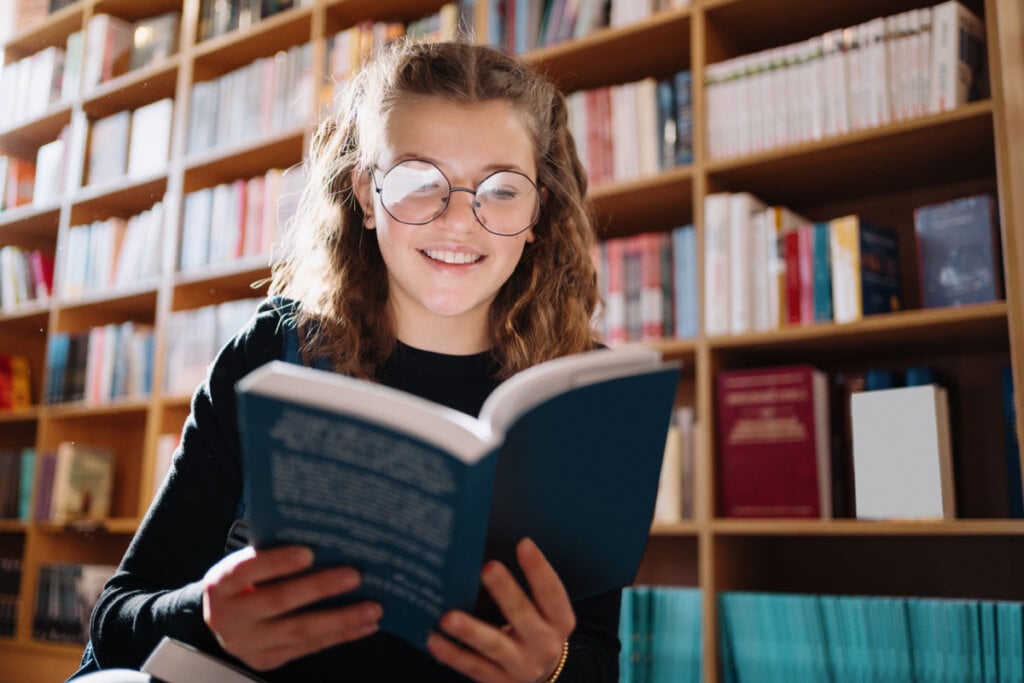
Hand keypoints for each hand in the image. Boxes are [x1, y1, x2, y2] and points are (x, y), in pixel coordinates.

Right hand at [201, 545, 381, 670]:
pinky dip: (341, 635)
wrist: (222, 617)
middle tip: (355, 575)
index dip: (277, 562)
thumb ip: (273, 551)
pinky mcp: (267, 660)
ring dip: (341, 619)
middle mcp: (228, 617)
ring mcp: (247, 643)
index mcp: (220, 584)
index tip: (310, 552)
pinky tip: (365, 624)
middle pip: (277, 601)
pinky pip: (309, 647)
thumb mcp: (246, 561)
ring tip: (373, 607)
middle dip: (319, 588)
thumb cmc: (246, 579)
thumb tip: (326, 536)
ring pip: (299, 631)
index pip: (246, 570)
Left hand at [426, 538, 574, 682]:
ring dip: (470, 630)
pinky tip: (433, 638)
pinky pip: (472, 666)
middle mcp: (544, 643)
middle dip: (505, 591)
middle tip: (487, 568)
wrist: (546, 678)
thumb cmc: (536, 631)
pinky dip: (452, 653)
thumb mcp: (544, 614)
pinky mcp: (499, 681)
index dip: (539, 568)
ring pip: (494, 645)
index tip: (524, 543)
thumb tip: (486, 558)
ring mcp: (522, 666)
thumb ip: (524, 592)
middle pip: (522, 614)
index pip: (552, 592)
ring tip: (448, 617)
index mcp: (559, 620)